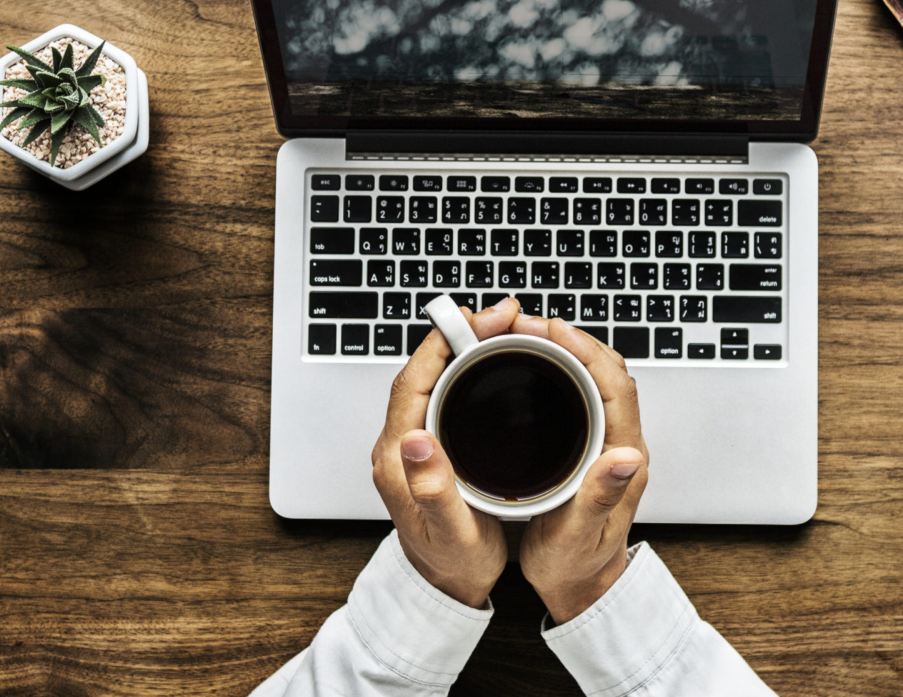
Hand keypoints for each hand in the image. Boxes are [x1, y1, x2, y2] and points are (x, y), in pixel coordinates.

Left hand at [370, 297, 521, 607]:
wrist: (444, 587)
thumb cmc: (451, 564)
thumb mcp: (450, 534)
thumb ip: (432, 490)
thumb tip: (416, 440)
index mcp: (398, 459)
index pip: (413, 382)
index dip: (443, 343)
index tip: (477, 320)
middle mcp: (400, 445)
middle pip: (425, 371)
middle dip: (461, 334)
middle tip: (504, 315)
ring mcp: (414, 443)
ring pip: (435, 378)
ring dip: (466, 348)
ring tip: (503, 328)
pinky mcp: (430, 446)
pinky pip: (444, 393)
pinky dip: (469, 369)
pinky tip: (494, 362)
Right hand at [510, 315, 648, 622]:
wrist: (582, 586)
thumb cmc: (576, 565)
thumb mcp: (579, 536)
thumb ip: (601, 496)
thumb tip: (628, 456)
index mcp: (623, 459)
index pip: (616, 387)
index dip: (586, 351)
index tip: (553, 330)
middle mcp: (621, 443)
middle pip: (606, 372)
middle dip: (570, 339)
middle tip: (525, 324)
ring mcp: (608, 441)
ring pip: (595, 378)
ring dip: (566, 350)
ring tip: (525, 335)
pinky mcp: (593, 443)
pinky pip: (583, 392)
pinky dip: (560, 369)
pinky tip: (533, 365)